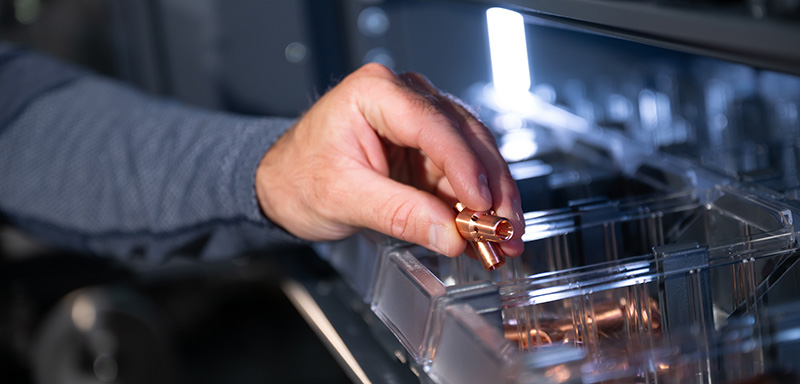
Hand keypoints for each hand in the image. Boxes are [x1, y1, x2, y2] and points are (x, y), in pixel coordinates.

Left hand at [255, 63, 523, 256]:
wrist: (282, 185)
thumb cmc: (298, 177)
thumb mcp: (343, 198)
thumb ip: (399, 213)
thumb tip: (450, 234)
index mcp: (376, 92)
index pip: (432, 124)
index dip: (465, 166)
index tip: (485, 204)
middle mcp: (404, 97)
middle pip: (464, 137)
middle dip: (491, 187)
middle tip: (506, 228)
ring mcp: (420, 122)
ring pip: (473, 156)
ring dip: (493, 198)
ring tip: (506, 237)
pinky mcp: (427, 150)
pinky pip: (462, 174)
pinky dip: (478, 204)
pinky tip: (489, 231)